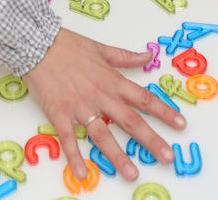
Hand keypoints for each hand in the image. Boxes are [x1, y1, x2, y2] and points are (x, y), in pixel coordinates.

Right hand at [22, 27, 184, 181]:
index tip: (181, 125)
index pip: (143, 99)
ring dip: (118, 156)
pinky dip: (75, 158)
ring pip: (103, 135)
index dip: (164, 112)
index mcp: (111, 80)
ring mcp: (80, 107)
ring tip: (132, 174)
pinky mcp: (59, 113)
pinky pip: (69, 139)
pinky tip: (83, 174)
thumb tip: (148, 55)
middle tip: (168, 157)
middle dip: (151, 140)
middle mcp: (100, 96)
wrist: (36, 43)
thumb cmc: (67, 45)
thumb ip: (125, 56)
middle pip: (130, 121)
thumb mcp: (101, 48)